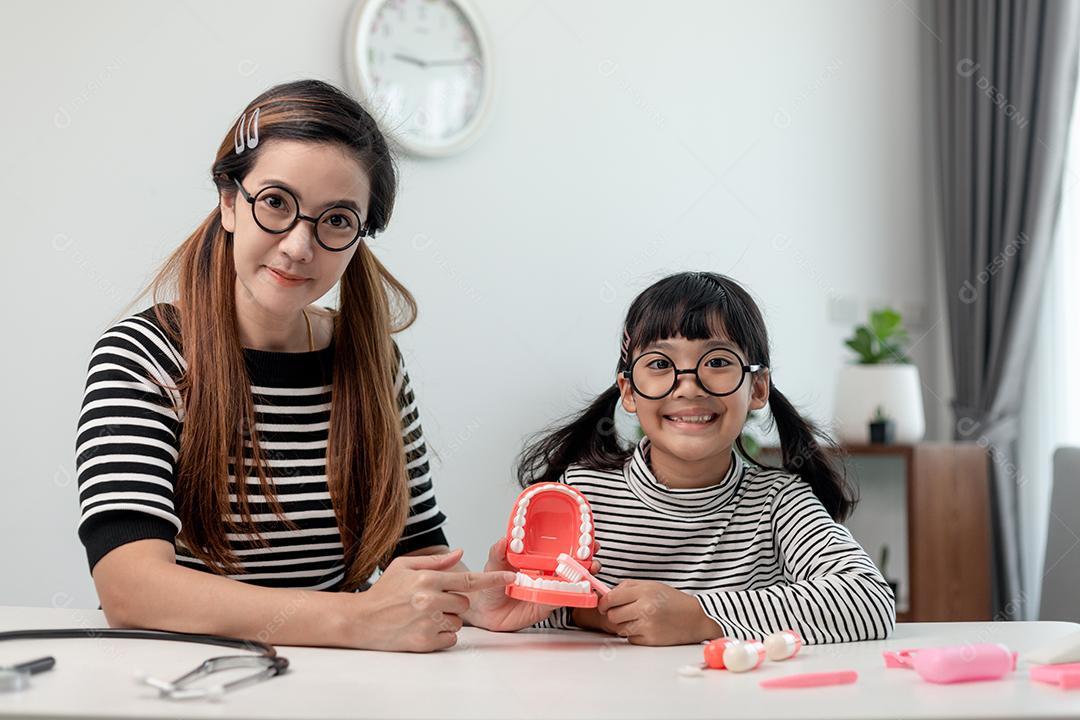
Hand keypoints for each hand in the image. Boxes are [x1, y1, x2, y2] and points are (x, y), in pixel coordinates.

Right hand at [347, 548, 514, 651]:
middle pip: (465, 602)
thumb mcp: (404, 566)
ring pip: (458, 621)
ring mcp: (428, 623)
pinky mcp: (425, 642)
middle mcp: (430, 600)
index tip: (511, 577)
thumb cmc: (383, 593)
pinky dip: (441, 634)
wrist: (361, 621)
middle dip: (454, 601)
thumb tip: (460, 553)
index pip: (469, 579)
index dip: (493, 579)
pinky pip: (451, 638)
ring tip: (423, 615)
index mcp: (427, 578)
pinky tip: (422, 627)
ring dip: (447, 618)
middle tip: (431, 601)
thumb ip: (435, 561)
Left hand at [465, 538, 602, 631]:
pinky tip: (577, 592)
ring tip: (591, 573)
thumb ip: (498, 551)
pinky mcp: (545, 606)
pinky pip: (560, 601)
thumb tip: (504, 540)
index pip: (558, 549)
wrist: (483, 609)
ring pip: (570, 583)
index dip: (574, 543)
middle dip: (586, 561)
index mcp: (536, 559)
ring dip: (583, 578)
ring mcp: (547, 590)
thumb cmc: (490, 583)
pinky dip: (570, 597)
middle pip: (571, 566)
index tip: (587, 538)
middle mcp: (545, 574)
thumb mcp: (493, 563)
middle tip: (593, 558)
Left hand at [594, 580, 720, 645]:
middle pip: (612, 616)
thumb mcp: (651, 586)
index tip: (604, 605)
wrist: (696, 617)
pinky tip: (645, 628)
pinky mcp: (651, 640)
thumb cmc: (672, 600)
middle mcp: (644, 608)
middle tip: (621, 612)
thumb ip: (627, 588)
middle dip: (613, 614)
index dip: (603, 603)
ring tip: (635, 619)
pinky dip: (633, 634)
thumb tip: (606, 595)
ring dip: (623, 625)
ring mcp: (647, 626)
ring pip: (619, 629)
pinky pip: (630, 639)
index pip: (611, 598)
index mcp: (644, 592)